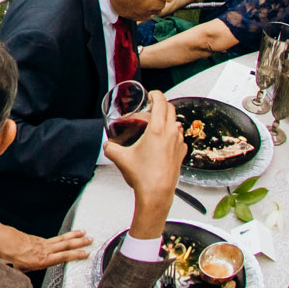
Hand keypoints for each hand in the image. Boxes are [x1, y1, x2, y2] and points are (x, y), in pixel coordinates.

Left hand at [0, 222, 92, 271]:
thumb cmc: (2, 256)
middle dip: (79, 242)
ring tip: (83, 232)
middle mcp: (41, 249)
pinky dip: (59, 238)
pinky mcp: (32, 238)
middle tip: (91, 239)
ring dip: (72, 236)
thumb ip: (22, 280)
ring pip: (58, 239)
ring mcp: (37, 242)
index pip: (63, 256)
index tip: (87, 253)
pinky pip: (50, 238)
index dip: (76, 255)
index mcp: (40, 260)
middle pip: (64, 244)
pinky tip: (63, 239)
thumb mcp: (14, 273)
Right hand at [104, 90, 183, 239]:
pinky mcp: (181, 154)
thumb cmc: (143, 176)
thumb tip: (107, 144)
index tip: (152, 93)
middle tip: (151, 106)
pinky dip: (172, 134)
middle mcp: (171, 134)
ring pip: (176, 123)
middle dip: (162, 105)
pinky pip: (179, 137)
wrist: (157, 194)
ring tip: (155, 124)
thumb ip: (110, 147)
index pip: (162, 103)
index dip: (157, 94)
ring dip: (167, 119)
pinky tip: (162, 141)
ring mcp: (179, 144)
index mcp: (157, 130)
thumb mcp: (120, 157)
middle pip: (171, 110)